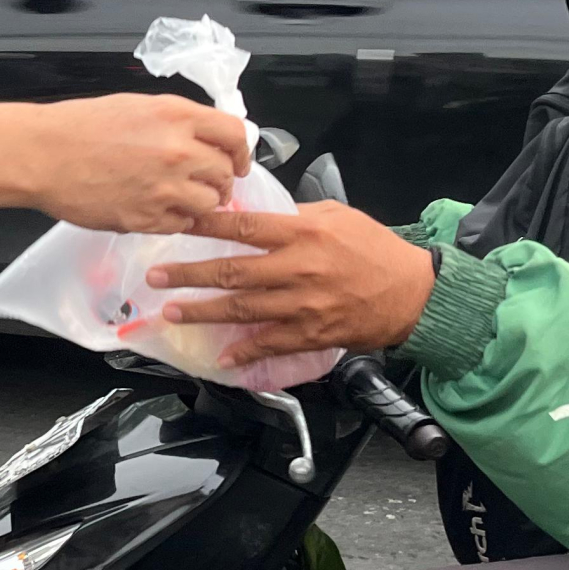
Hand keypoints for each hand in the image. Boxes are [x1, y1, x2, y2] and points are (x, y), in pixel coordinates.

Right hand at [28, 95, 249, 232]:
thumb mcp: (138, 106)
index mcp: (177, 116)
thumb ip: (178, 121)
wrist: (43, 155)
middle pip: (227, 173)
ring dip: (201, 202)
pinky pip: (182, 225)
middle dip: (221, 179)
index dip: (241, 150)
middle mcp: (177, 152)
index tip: (236, 159)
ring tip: (180, 197)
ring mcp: (164, 188)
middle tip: (207, 182)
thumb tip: (207, 137)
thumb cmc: (80, 128)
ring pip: (210, 204)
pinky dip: (176, 220)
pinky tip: (158, 208)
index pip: (235, 134)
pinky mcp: (146, 219)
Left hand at [147, 202, 437, 364]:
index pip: (244, 226)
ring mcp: (303, 305)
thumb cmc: (374, 250)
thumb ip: (294, 216)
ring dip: (203, 312)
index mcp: (303, 233)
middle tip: (155, 277)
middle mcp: (298, 268)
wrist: (413, 293)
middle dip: (188, 274)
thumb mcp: (337, 216)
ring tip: (172, 312)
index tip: (175, 223)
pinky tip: (220, 356)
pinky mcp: (312, 334)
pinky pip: (270, 344)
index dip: (205, 225)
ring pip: (243, 310)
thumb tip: (254, 213)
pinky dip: (244, 352)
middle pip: (232, 271)